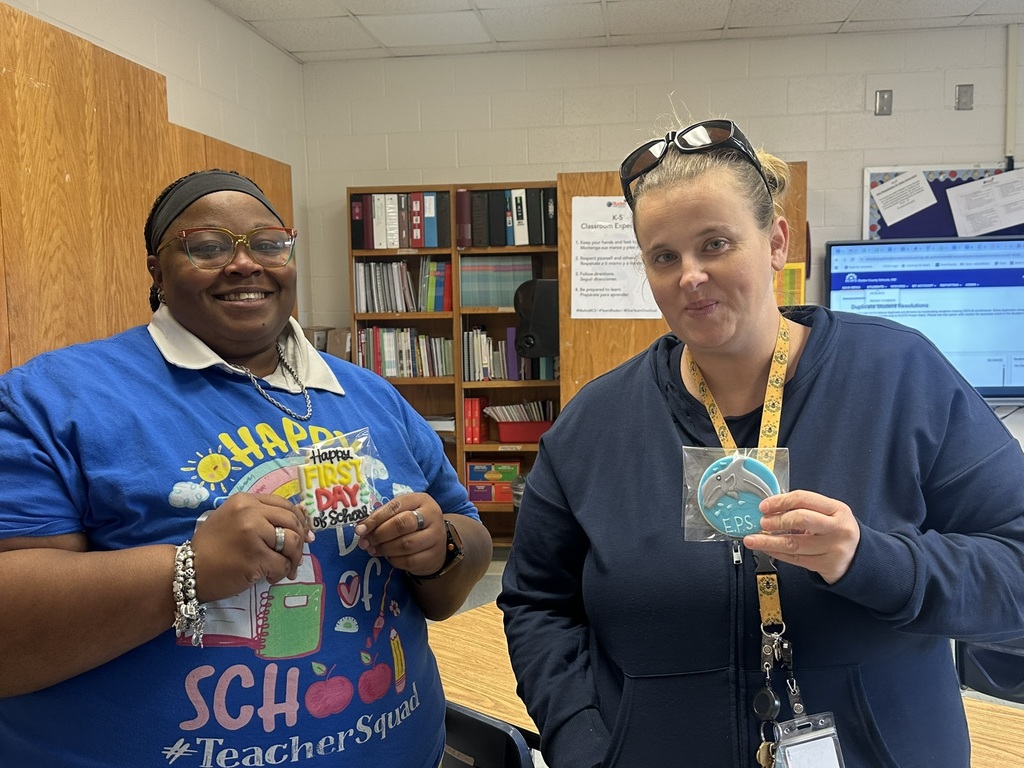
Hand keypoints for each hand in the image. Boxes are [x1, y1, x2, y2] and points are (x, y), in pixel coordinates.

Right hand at [190, 493, 312, 602]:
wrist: (185, 571)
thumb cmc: (211, 548)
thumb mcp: (233, 520)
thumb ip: (261, 516)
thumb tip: (301, 518)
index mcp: (245, 500)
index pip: (285, 505)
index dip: (299, 520)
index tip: (304, 534)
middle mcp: (249, 512)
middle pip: (292, 522)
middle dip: (301, 541)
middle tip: (296, 557)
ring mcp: (252, 534)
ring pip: (292, 543)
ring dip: (293, 560)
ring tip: (284, 569)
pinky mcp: (255, 557)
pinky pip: (282, 564)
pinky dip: (280, 573)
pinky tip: (269, 577)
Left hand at [354, 494, 445, 576]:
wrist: (437, 543)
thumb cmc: (413, 524)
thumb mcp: (402, 512)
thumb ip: (383, 517)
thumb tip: (361, 528)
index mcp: (421, 500)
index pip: (395, 506)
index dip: (375, 518)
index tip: (360, 529)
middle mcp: (432, 516)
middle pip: (402, 524)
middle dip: (379, 534)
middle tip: (366, 542)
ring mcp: (435, 537)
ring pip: (405, 545)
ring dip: (384, 548)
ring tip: (373, 550)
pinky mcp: (433, 556)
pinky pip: (409, 561)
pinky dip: (394, 560)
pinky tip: (388, 557)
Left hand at [743, 490, 860, 583]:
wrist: (858, 558)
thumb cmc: (835, 531)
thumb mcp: (828, 514)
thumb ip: (804, 509)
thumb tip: (769, 509)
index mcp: (837, 509)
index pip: (804, 499)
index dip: (780, 501)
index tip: (764, 506)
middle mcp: (838, 528)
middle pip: (801, 519)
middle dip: (777, 520)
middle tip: (762, 522)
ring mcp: (834, 548)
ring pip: (795, 544)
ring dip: (769, 541)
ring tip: (752, 539)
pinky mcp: (827, 565)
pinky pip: (796, 559)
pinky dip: (777, 553)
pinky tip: (766, 549)